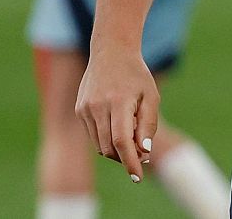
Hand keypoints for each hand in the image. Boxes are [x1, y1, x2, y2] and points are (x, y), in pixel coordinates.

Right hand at [76, 44, 158, 182]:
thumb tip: (143, 153)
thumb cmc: (137, 76)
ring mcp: (85, 109)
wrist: (111, 52)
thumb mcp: (151, 97)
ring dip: (115, 149)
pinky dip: (106, 138)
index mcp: (118, 102)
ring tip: (130, 134)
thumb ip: (148, 125)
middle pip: (110, 148)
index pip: (122, 142)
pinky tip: (116, 124)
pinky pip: (93, 135)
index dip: (130, 162)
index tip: (137, 178)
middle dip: (125, 156)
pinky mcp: (79, 110)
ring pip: (100, 145)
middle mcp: (97, 106)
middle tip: (140, 152)